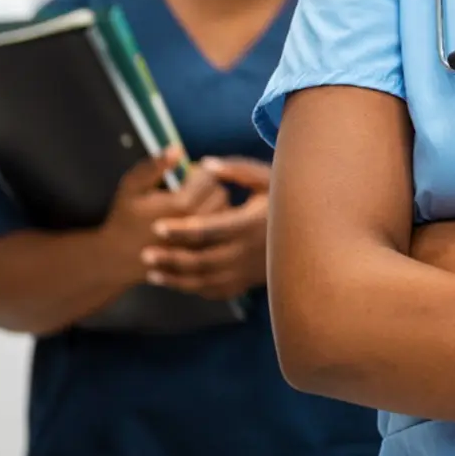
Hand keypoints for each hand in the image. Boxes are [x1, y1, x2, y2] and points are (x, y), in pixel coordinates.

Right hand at [98, 149, 226, 282]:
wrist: (120, 259)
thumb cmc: (125, 219)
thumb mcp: (131, 188)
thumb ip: (155, 166)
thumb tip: (177, 148)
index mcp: (181, 205)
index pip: (209, 177)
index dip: (200, 171)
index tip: (187, 174)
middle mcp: (197, 224)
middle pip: (221, 193)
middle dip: (209, 186)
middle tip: (191, 187)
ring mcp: (203, 241)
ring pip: (225, 211)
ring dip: (214, 202)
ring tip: (194, 203)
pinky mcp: (204, 253)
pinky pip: (222, 230)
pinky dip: (216, 221)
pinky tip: (197, 220)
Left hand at [142, 156, 272, 300]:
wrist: (309, 233)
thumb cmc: (282, 199)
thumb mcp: (268, 178)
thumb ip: (237, 169)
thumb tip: (205, 165)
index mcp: (252, 222)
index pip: (211, 229)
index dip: (183, 230)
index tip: (158, 227)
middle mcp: (249, 250)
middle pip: (203, 260)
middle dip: (171, 258)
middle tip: (145, 253)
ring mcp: (247, 270)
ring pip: (206, 280)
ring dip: (176, 278)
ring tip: (151, 271)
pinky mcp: (245, 282)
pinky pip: (214, 290)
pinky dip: (191, 288)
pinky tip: (171, 281)